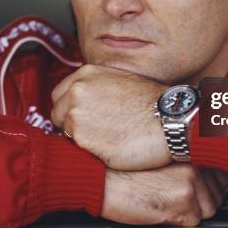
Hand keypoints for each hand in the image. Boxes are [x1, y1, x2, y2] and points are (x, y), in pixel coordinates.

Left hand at [51, 64, 170, 169]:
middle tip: (95, 131)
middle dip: (70, 124)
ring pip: (65, 134)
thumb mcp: (121, 79)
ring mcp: (76, 116)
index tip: (83, 116)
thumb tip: (85, 98)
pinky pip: (77, 150)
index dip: (70, 108)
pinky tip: (110, 147)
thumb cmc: (153, 103)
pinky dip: (90, 152)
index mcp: (85, 75)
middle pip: (57, 114)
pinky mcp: (82, 140)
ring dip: (81, 139)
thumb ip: (97, 86)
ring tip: (107, 139)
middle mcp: (76, 92)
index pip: (59, 95)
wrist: (170, 121)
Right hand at [101, 164, 225, 225]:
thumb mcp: (163, 162)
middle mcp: (195, 161)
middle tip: (172, 198)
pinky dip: (178, 222)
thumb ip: (186, 166)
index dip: (208, 187)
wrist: (105, 180)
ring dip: (189, 213)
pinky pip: (194, 222)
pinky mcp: (184, 198)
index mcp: (191, 149)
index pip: (220, 174)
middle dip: (198, 202)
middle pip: (216, 194)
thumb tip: (208, 183)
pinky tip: (160, 209)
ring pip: (208, 210)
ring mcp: (191, 179)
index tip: (197, 190)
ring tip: (165, 203)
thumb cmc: (126, 171)